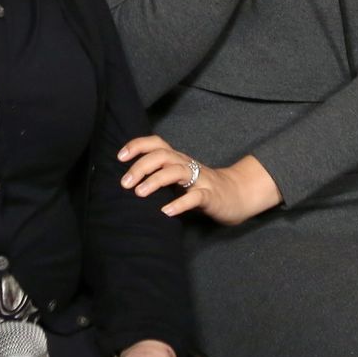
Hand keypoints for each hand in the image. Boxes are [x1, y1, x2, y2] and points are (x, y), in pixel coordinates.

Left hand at [118, 134, 279, 225]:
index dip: (138, 146)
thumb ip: (160, 175)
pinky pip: (195, 197)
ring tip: (139, 193)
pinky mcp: (211, 196)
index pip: (157, 144)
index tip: (120, 156)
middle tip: (125, 184)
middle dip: (141, 167)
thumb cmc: (202, 187)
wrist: (237, 195)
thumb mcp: (179, 177)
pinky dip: (180, 203)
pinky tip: (166, 211)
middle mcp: (188, 165)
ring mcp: (200, 180)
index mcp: (179, 159)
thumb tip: (129, 180)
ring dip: (155, 181)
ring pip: (177, 172)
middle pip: (163, 156)